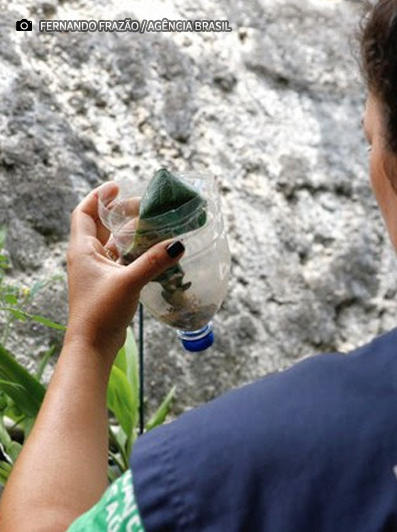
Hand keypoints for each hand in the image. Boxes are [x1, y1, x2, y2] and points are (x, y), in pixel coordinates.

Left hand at [65, 182, 183, 358]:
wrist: (93, 345)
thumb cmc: (101, 312)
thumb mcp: (129, 282)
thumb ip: (154, 261)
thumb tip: (178, 243)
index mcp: (83, 250)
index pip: (85, 213)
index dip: (99, 197)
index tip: (117, 186)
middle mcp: (88, 257)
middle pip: (102, 225)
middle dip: (121, 213)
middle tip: (144, 206)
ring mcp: (98, 272)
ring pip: (114, 243)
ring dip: (130, 232)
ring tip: (152, 224)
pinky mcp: (109, 284)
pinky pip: (122, 260)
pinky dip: (135, 252)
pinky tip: (153, 252)